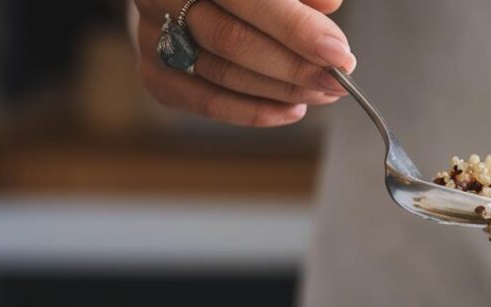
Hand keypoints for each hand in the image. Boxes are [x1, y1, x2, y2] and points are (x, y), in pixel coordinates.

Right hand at [132, 0, 355, 126]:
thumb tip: (329, 5)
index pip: (250, 0)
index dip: (296, 28)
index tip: (338, 51)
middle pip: (232, 42)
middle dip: (294, 67)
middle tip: (338, 80)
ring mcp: (151, 37)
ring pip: (222, 75)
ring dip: (281, 91)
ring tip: (323, 92)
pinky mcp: (154, 73)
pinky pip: (206, 102)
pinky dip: (253, 112)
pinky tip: (292, 109)